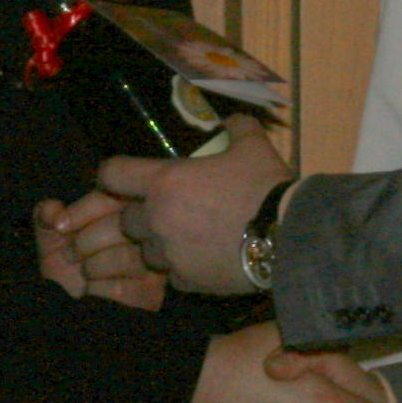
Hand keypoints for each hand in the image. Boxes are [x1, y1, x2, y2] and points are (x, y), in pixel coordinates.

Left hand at [35, 191, 166, 310]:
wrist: (63, 311)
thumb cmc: (64, 267)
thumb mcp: (50, 237)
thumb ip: (47, 215)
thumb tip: (51, 210)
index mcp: (128, 209)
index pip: (118, 196)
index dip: (84, 210)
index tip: (60, 226)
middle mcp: (149, 234)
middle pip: (126, 224)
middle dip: (85, 241)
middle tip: (70, 254)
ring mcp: (154, 266)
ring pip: (126, 257)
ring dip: (91, 266)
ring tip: (83, 272)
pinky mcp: (150, 296)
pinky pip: (123, 288)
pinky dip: (97, 289)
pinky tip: (92, 291)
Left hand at [100, 118, 291, 292]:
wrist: (290, 237)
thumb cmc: (265, 187)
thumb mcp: (254, 147)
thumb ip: (238, 128)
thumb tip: (233, 121)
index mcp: (165, 182)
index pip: (112, 174)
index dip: (116, 175)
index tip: (127, 178)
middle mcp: (157, 220)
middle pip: (127, 220)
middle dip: (143, 216)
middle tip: (171, 212)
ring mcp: (170, 255)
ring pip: (147, 252)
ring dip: (162, 245)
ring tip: (190, 240)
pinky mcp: (187, 282)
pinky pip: (173, 276)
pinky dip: (184, 268)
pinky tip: (207, 260)